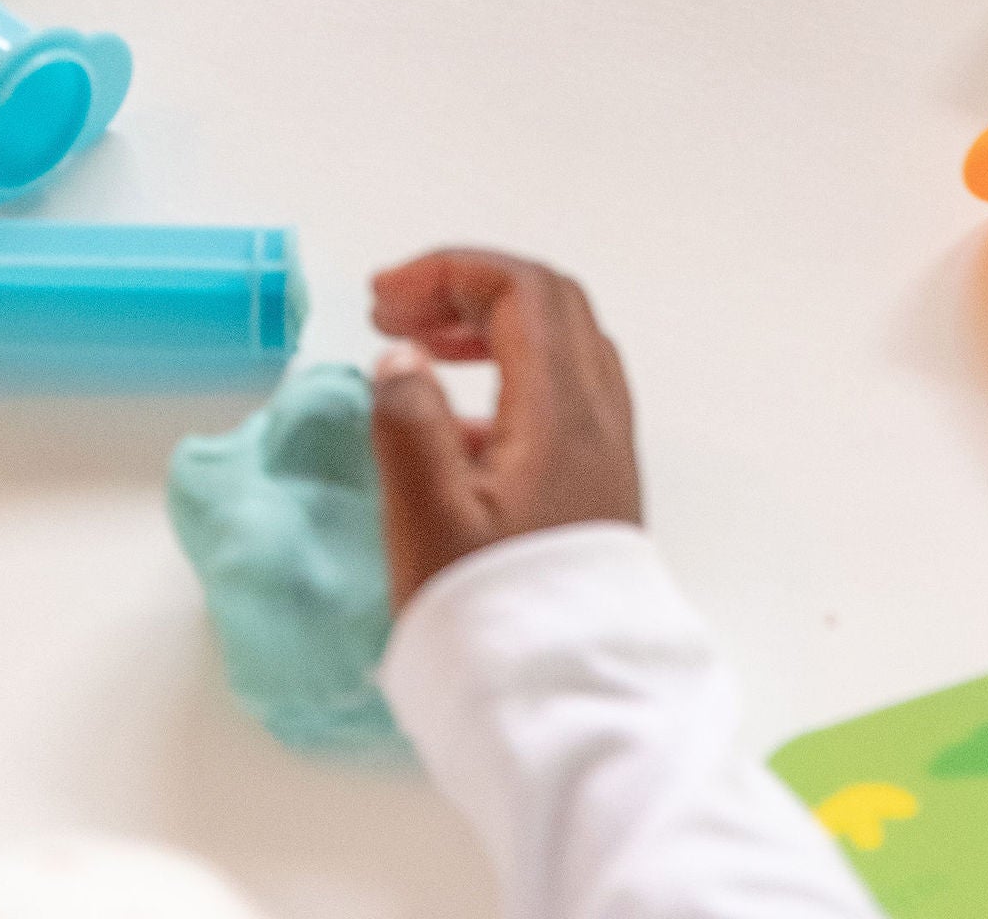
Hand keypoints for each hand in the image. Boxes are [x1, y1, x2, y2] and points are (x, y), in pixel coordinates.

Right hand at [367, 249, 640, 607]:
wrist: (569, 712)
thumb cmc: (492, 616)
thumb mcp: (430, 522)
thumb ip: (409, 425)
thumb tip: (400, 358)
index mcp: (561, 409)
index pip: (518, 290)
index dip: (447, 274)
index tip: (379, 303)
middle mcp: (598, 417)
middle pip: (548, 305)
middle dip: (468, 290)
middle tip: (395, 316)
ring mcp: (607, 453)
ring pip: (561, 347)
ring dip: (490, 331)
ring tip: (421, 356)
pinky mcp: (601, 489)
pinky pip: (564, 397)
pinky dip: (509, 380)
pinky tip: (456, 431)